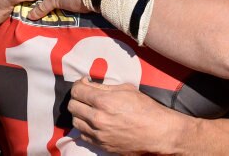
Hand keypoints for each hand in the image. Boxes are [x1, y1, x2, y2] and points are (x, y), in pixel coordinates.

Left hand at [69, 78, 186, 154]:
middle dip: (77, 98)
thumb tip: (89, 85)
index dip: (78, 85)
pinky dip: (85, 127)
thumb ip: (104, 87)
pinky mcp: (101, 145)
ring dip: (79, 113)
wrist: (157, 132)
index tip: (84, 83)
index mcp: (103, 102)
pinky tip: (94, 122)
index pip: (77, 91)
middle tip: (86, 95)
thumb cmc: (145, 108)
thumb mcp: (126, 89)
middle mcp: (97, 119)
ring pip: (75, 121)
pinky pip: (83, 134)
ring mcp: (98, 134)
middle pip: (72, 106)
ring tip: (89, 109)